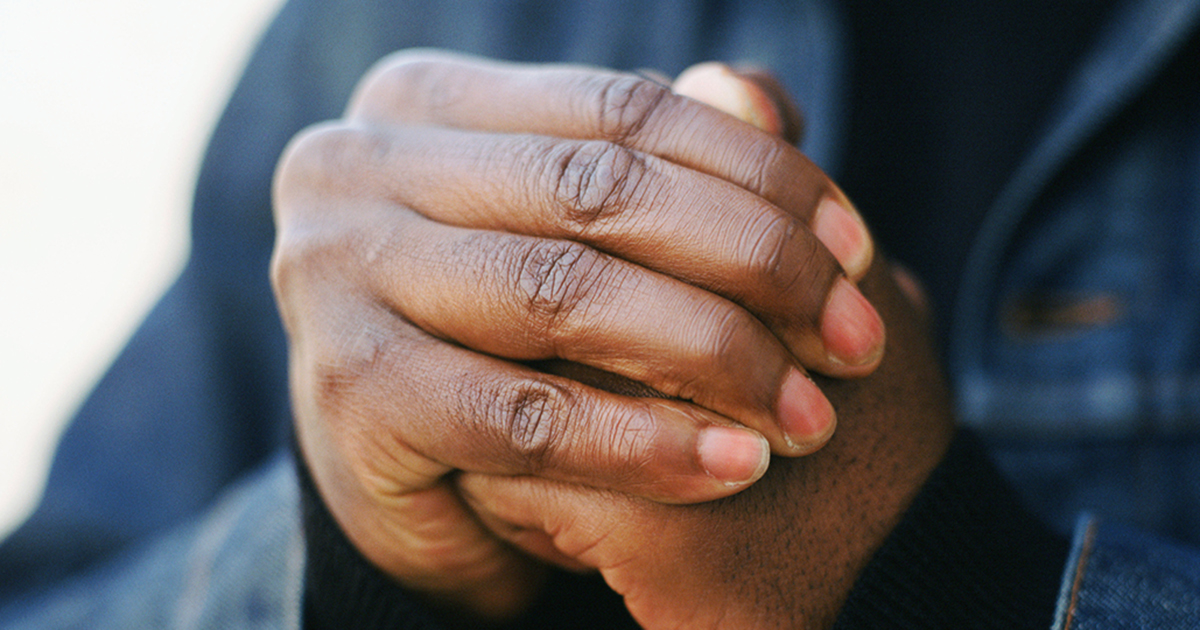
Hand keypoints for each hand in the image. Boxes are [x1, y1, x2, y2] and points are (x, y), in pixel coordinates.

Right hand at [271, 51, 882, 618]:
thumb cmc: (496, 331)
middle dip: (753, 265)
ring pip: (562, 294)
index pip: (622, 110)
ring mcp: (335, 271)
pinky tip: (733, 467)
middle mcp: (358, 163)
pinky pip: (523, 414)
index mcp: (423, 100)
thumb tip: (764, 93)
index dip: (759, 173)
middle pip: (598, 191)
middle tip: (855, 338)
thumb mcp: (574, 232)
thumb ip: (659, 159)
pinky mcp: (349, 390)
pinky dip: (641, 444)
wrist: (394, 465)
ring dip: (714, 356)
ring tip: (809, 412)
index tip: (858, 248)